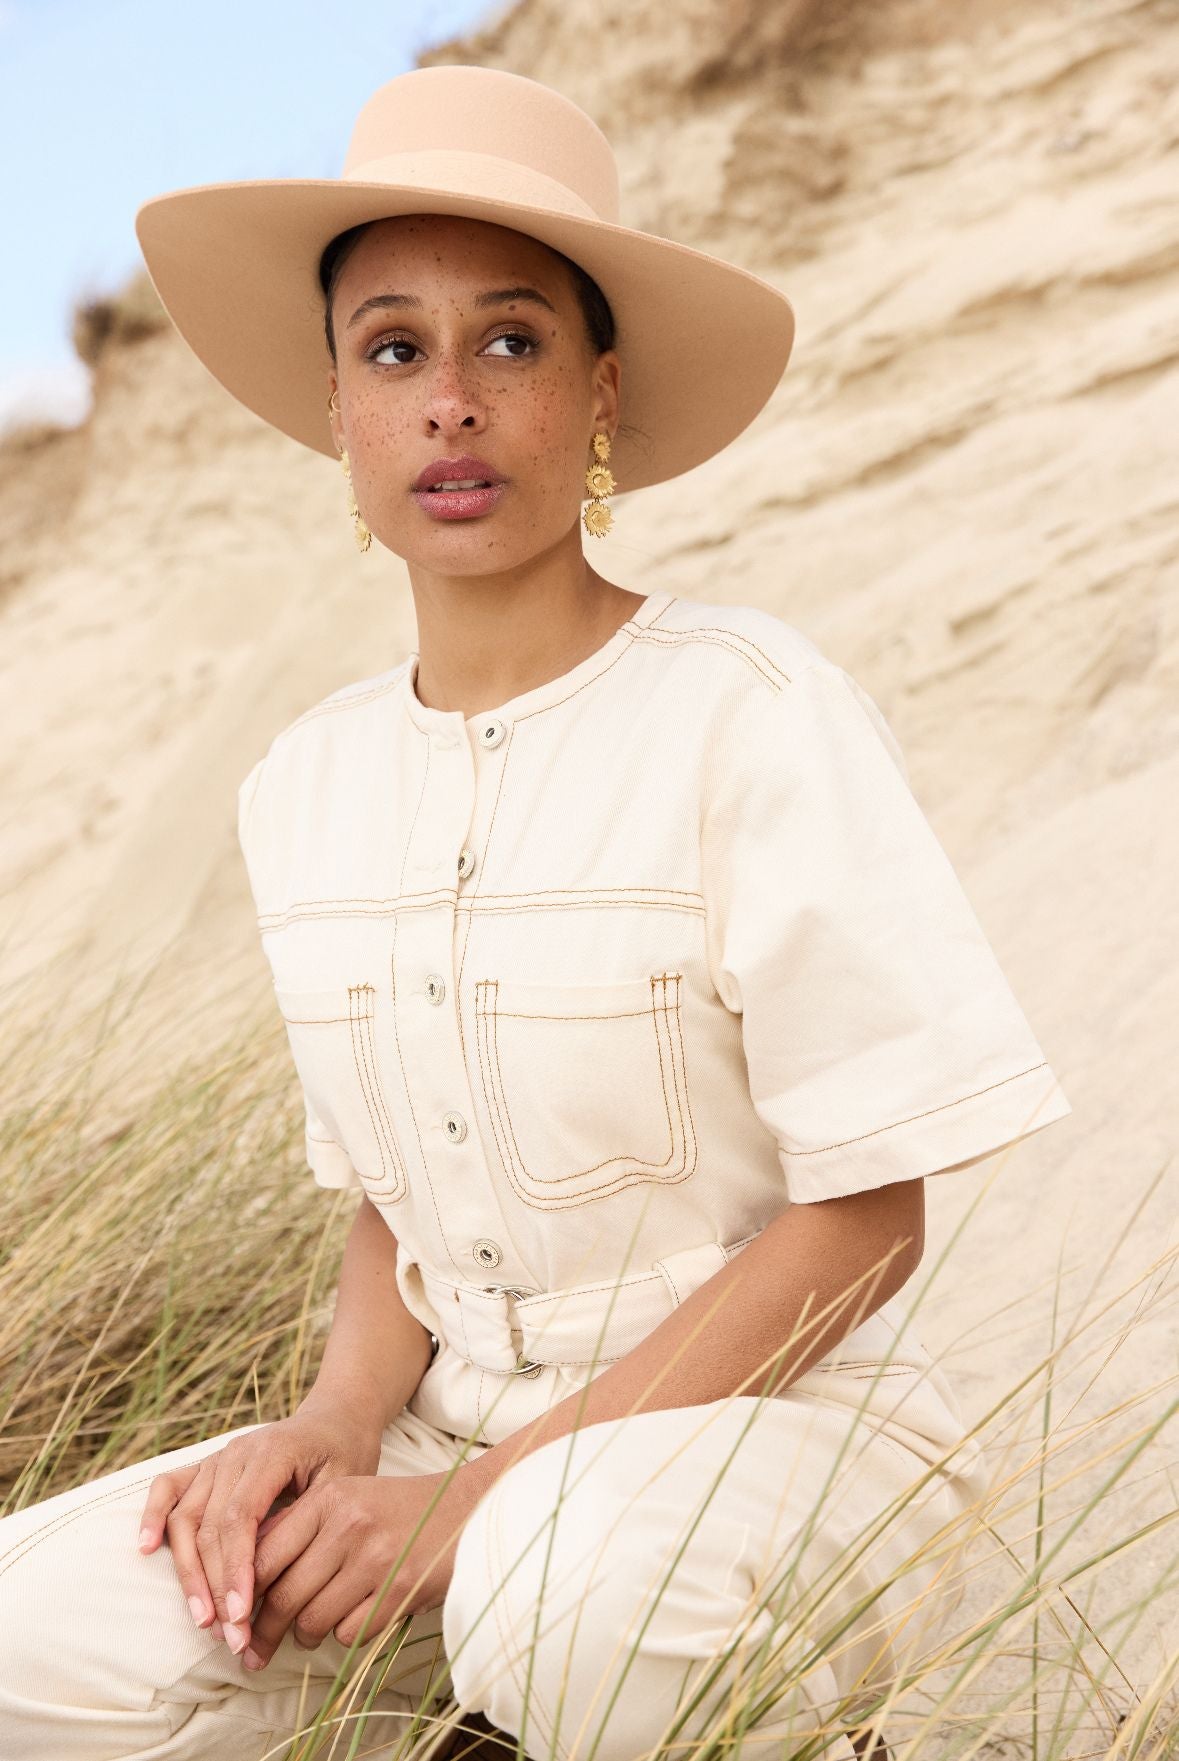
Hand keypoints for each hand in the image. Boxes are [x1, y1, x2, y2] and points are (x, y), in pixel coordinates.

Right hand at [137, 1403, 383, 1653]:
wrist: (336, 1419)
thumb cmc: (345, 1455)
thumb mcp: (344, 1483)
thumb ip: (307, 1521)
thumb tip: (275, 1576)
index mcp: (273, 1452)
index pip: (240, 1517)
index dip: (236, 1569)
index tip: (241, 1615)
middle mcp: (238, 1452)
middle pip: (210, 1526)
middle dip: (216, 1587)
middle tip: (231, 1637)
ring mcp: (217, 1458)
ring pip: (186, 1517)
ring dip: (188, 1572)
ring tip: (203, 1620)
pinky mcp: (205, 1466)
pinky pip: (169, 1487)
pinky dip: (153, 1515)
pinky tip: (145, 1548)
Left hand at [241, 1468, 473, 1670]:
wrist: (466, 1508)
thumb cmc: (396, 1508)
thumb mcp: (347, 1498)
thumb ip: (300, 1525)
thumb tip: (244, 1571)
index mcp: (329, 1497)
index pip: (264, 1555)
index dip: (242, 1595)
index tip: (232, 1619)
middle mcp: (349, 1524)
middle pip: (283, 1595)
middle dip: (263, 1631)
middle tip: (252, 1649)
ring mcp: (376, 1558)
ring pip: (313, 1621)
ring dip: (305, 1635)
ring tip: (309, 1630)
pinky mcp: (399, 1590)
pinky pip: (349, 1633)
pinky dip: (345, 1635)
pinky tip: (354, 1619)